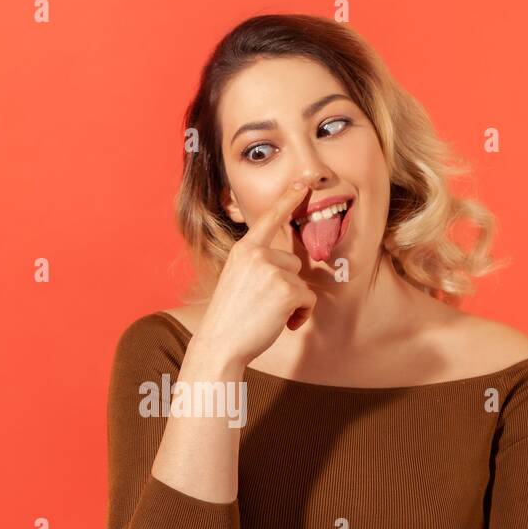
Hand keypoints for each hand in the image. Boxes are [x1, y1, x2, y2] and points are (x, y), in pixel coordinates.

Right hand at [193, 182, 319, 367]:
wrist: (219, 344)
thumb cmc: (230, 319)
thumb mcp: (237, 280)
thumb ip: (257, 265)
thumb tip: (288, 263)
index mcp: (244, 250)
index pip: (269, 220)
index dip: (287, 200)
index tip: (302, 184)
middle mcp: (257, 254)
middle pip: (293, 262)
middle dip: (287, 286)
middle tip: (264, 306)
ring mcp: (272, 270)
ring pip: (301, 282)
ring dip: (293, 302)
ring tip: (269, 317)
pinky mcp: (286, 289)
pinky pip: (308, 299)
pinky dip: (300, 315)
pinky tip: (282, 324)